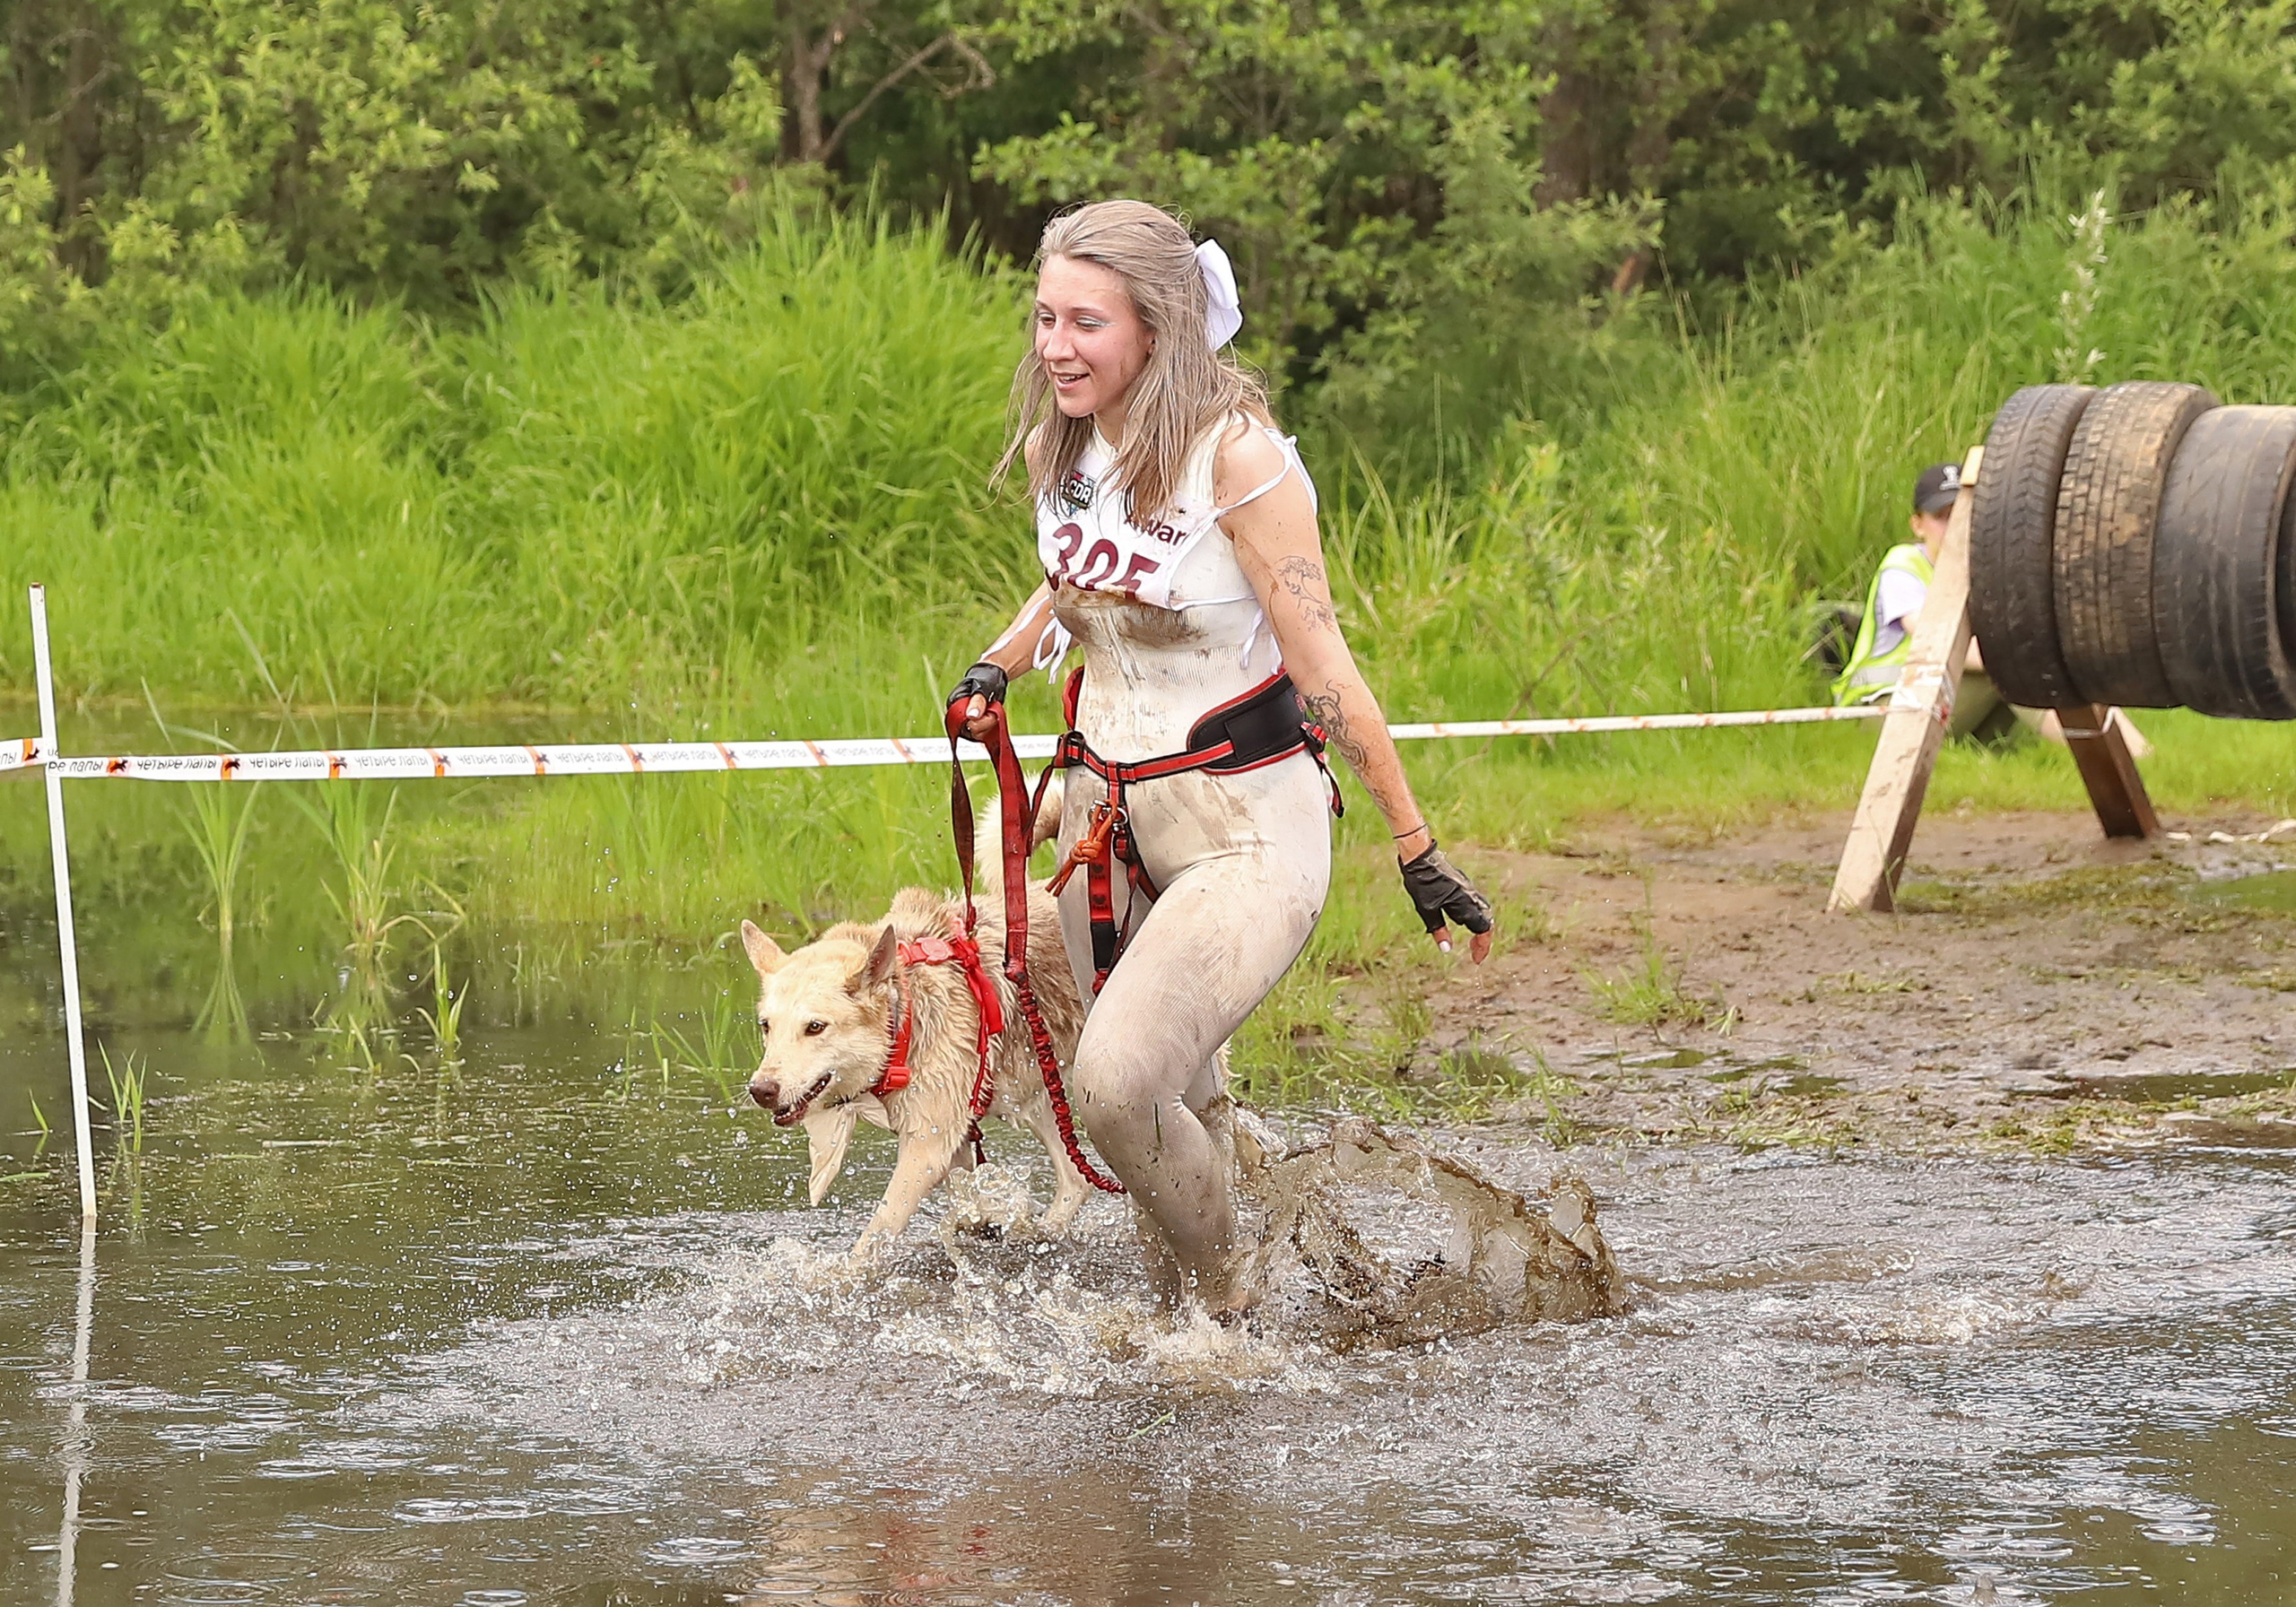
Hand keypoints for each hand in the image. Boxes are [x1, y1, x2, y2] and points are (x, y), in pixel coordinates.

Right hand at [947, 661, 1007, 742]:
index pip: (960, 727)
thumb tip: (972, 716)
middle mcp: (958, 715)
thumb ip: (977, 702)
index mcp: (954, 705)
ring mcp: (967, 720)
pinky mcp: (975, 724)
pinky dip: (990, 728)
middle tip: (992, 711)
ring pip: (976, 735)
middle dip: (984, 725)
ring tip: (993, 712)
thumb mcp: (983, 689)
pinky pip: (981, 734)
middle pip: (968, 734)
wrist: (993, 677)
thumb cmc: (986, 680)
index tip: (988, 713)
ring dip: (989, 726)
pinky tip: (994, 719)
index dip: (977, 724)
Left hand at [1399, 840, 1493, 961]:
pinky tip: (1462, 919)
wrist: (1420, 855)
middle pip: (1486, 922)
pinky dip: (1475, 916)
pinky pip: (1476, 904)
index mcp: (1464, 905)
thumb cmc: (1421, 882)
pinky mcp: (1463, 884)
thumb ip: (1438, 930)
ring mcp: (1468, 889)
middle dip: (1483, 939)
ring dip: (1480, 928)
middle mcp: (1470, 898)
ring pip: (1483, 912)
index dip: (1482, 947)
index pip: (1483, 931)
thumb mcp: (1427, 911)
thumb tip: (1447, 950)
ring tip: (1471, 940)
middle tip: (1474, 952)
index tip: (1476, 959)